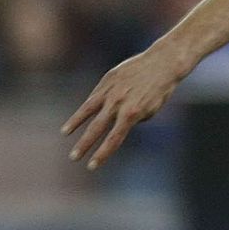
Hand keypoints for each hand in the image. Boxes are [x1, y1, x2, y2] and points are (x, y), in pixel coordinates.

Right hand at [62, 49, 184, 169]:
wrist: (163, 63)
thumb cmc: (160, 89)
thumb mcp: (151, 109)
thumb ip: (134, 118)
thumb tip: (118, 124)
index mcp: (132, 114)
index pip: (114, 139)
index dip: (102, 154)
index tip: (92, 166)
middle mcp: (119, 104)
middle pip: (97, 129)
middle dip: (85, 145)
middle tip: (74, 158)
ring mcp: (111, 92)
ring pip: (88, 111)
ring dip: (75, 125)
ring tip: (65, 136)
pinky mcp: (107, 81)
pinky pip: (92, 98)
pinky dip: (82, 109)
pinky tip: (73, 119)